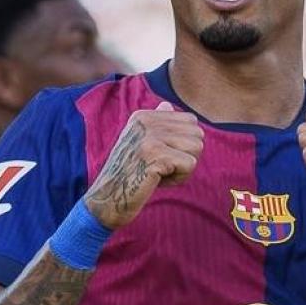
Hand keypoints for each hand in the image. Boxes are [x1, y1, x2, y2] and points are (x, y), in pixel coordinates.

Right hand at [82, 101, 202, 229]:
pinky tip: (158, 182)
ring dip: (183, 168)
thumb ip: (156, 124)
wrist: (109, 198)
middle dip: (186, 155)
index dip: (182, 144)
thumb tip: (167, 105)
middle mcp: (146, 122)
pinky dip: (178, 179)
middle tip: (161, 168)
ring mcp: (150, 137)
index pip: (190, 121)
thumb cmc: (128, 174)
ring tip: (158, 174)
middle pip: (197, 134)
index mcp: (143, 116)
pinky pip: (190, 164)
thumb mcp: (139, 143)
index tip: (160, 157)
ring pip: (196, 147)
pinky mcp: (156, 154)